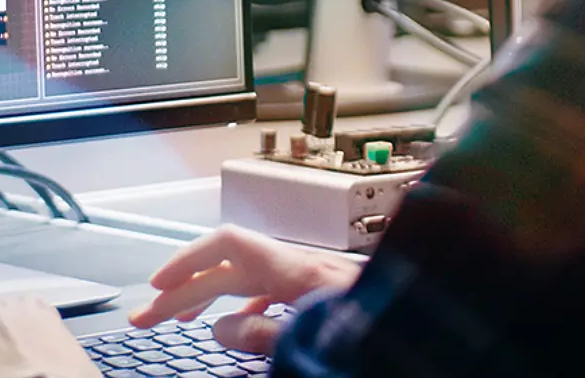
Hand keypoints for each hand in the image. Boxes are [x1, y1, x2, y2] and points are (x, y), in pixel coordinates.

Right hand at [129, 226, 361, 355]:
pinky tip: (245, 325)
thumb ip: (265, 334)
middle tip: (146, 318)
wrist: (437, 333)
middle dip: (185, 291)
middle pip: (233, 267)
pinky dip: (252, 305)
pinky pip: (280, 293)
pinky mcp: (332, 297)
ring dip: (215, 296)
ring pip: (254, 279)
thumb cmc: (382, 335)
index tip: (156, 288)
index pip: (229, 245)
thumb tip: (221, 326)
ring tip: (186, 320)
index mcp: (301, 267)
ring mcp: (321, 280)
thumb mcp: (314, 340)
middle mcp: (308, 266)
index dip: (187, 262)